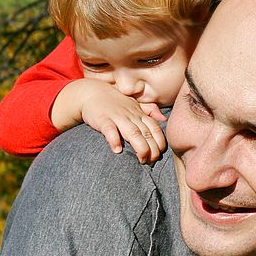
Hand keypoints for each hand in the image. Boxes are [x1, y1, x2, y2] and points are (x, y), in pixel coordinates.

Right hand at [52, 79, 166, 163]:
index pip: (155, 128)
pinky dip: (114, 139)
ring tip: (142, 159)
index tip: (161, 153)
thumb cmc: (115, 101)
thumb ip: (149, 110)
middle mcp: (131, 115)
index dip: (160, 141)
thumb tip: (163, 119)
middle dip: (152, 148)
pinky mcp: (102, 119)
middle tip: (153, 161)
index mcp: (139, 113)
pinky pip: (109, 129)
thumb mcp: (134, 104)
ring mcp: (117, 117)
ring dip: (140, 146)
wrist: (91, 93)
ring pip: (132, 132)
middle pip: (146, 133)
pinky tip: (117, 150)